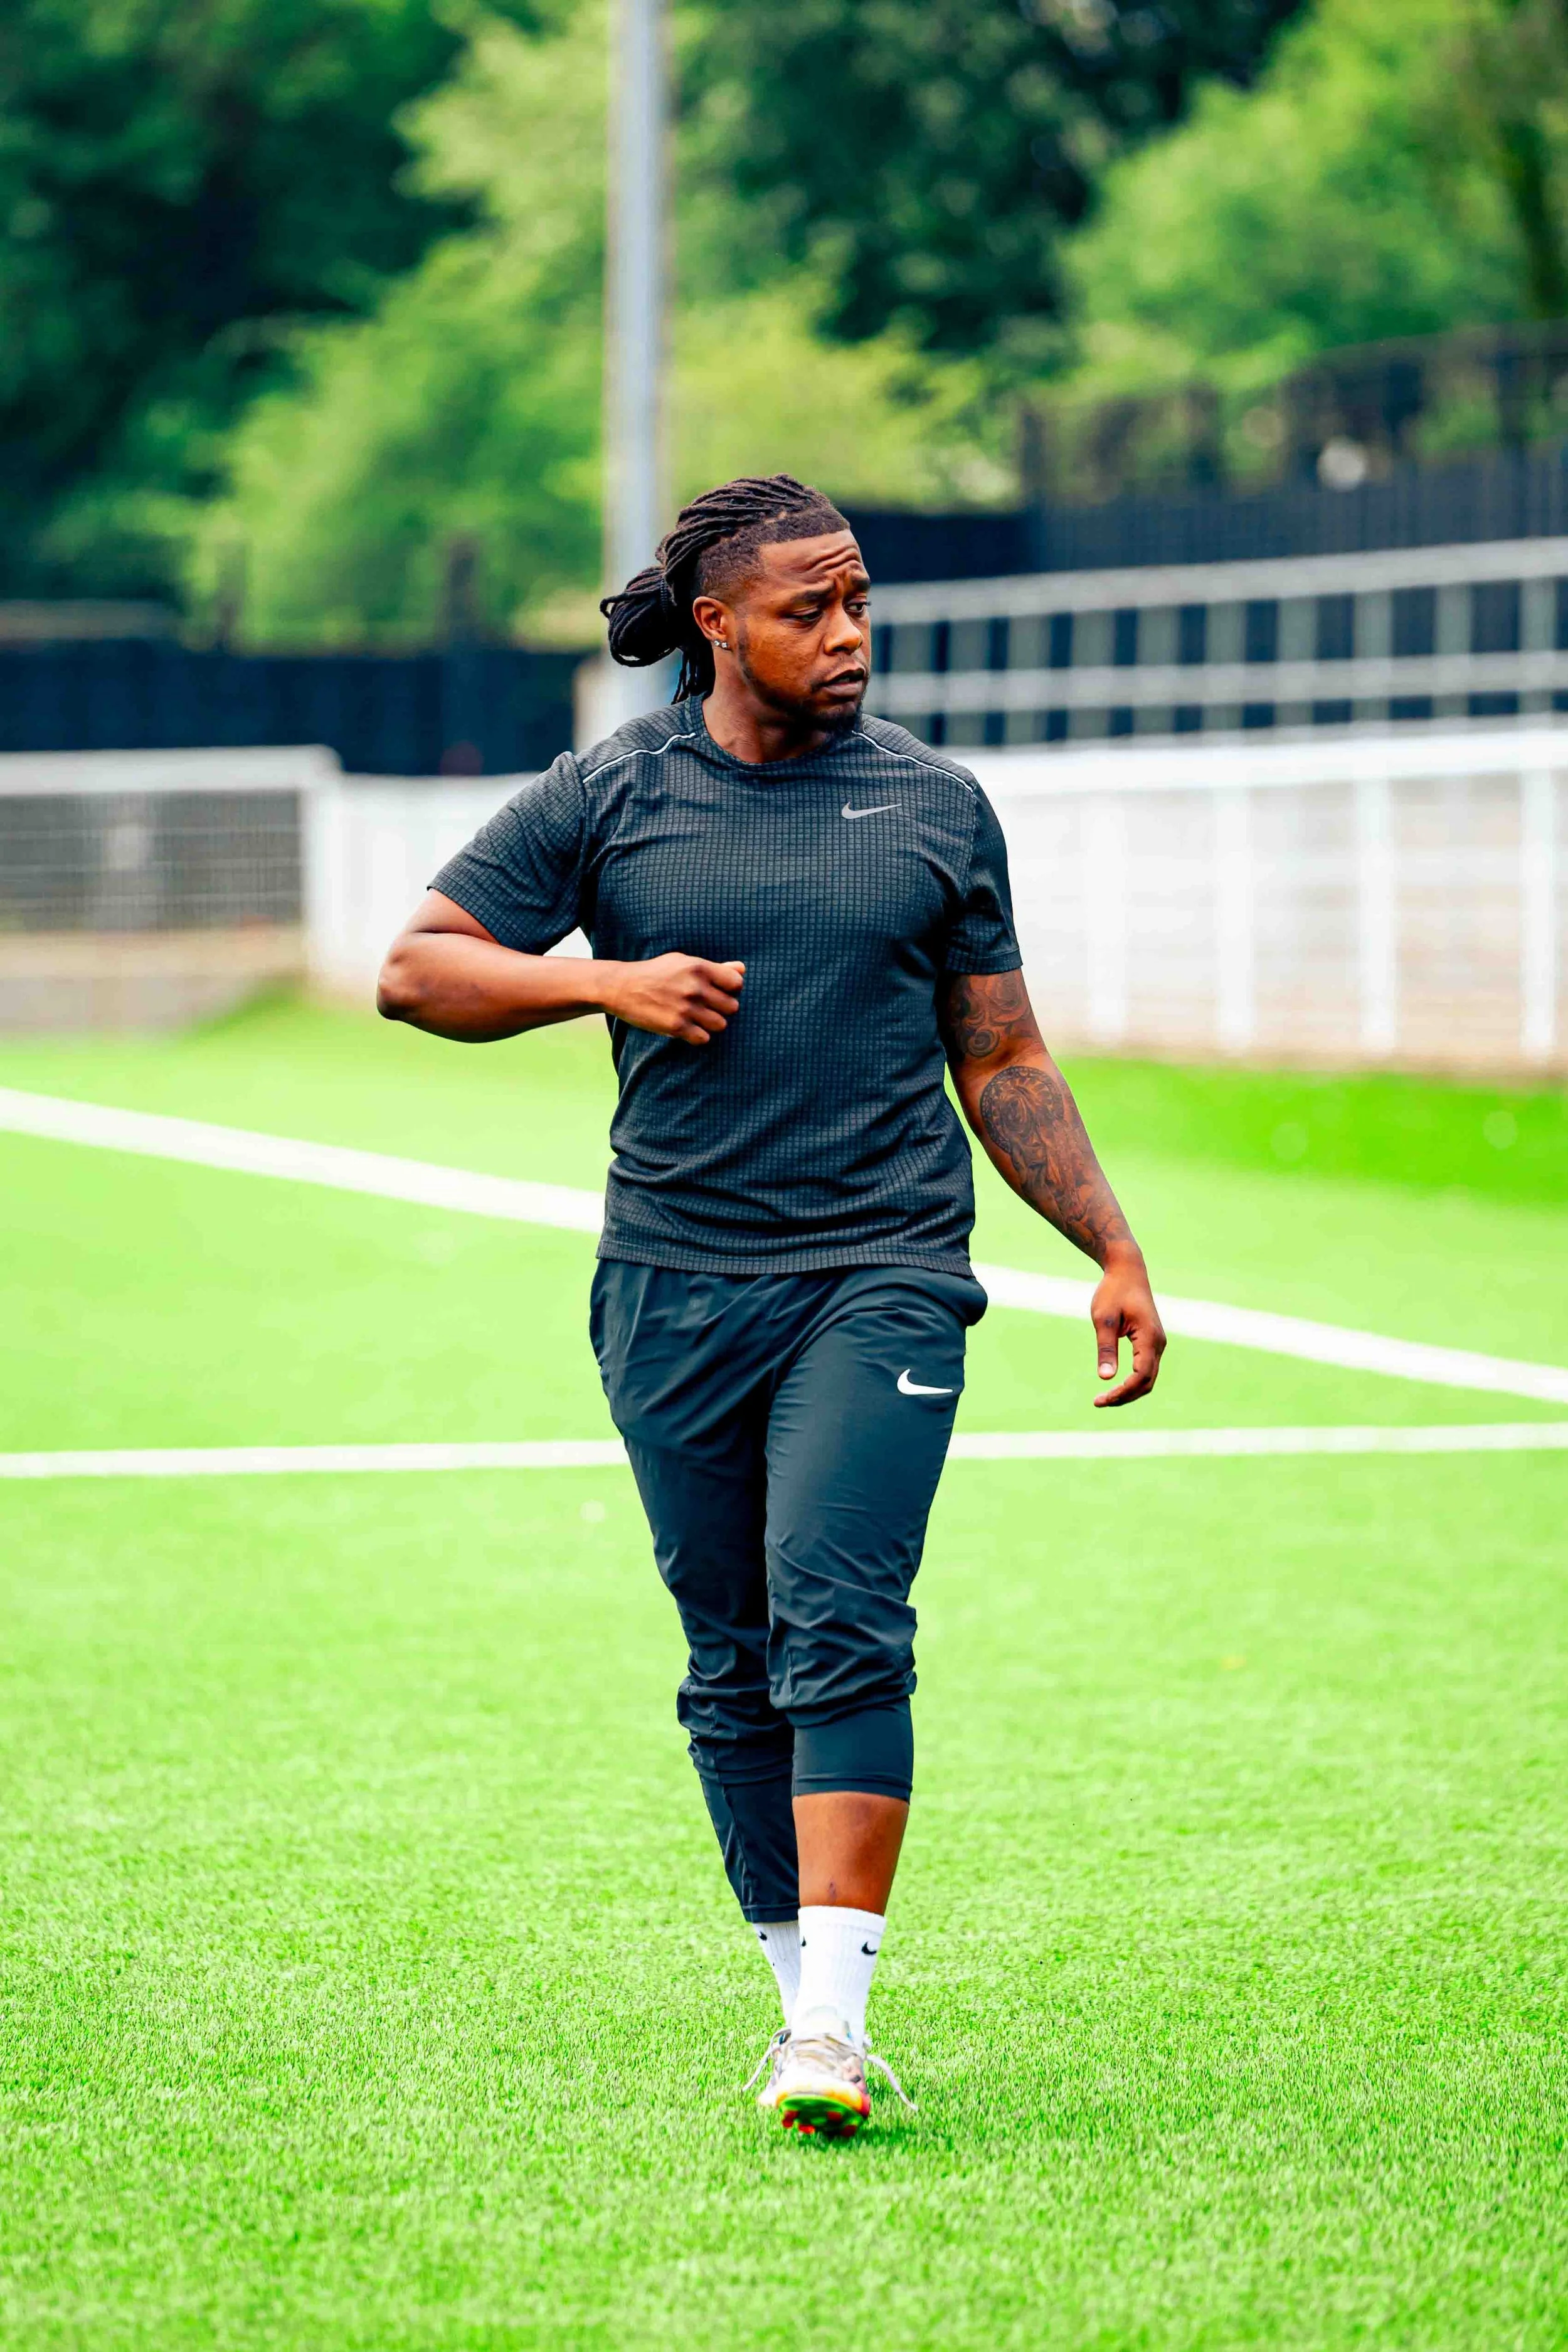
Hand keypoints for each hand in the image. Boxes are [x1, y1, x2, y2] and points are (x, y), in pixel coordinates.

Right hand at [599, 953, 744, 1044]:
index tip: (719, 991)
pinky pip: (704, 1039)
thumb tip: (742, 969)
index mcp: (698, 967)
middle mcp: (695, 987)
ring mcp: (686, 1008)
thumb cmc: (656, 973)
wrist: (622, 987)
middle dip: (721, 1008)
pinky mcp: (676, 1027)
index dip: (731, 989)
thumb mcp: (683, 962)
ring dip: (711, 1024)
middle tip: (706, 1007)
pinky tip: (688, 1028)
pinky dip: (698, 1036)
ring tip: (697, 1018)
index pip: (736, 983)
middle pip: (732, 1007)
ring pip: (720, 1025)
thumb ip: (714, 968)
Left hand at [1090, 1248, 1165, 1407]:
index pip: (1141, 1376)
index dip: (1123, 1392)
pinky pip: (1146, 1369)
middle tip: (1099, 1402)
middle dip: (1125, 1396)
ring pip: (1148, 1378)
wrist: (1127, 1271)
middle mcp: (1158, 1343)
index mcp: (1149, 1338)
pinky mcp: (1152, 1342)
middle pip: (1147, 1382)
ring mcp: (1157, 1343)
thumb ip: (1106, 1349)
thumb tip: (1105, 1378)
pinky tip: (1115, 1386)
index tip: (1102, 1399)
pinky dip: (1133, 1381)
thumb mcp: (1104, 1320)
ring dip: (1129, 1391)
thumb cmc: (1113, 1292)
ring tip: (1105, 1398)